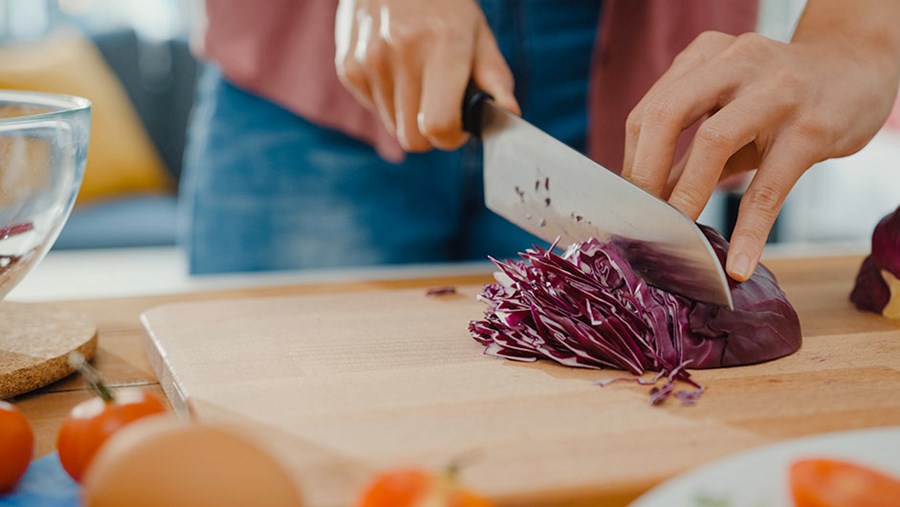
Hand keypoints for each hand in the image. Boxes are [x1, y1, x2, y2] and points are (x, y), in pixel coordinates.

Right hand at [335, 0, 518, 151]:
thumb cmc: (443, 4)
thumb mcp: (477, 32)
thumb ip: (495, 77)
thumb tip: (509, 113)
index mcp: (443, 45)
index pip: (438, 126)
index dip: (451, 137)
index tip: (459, 126)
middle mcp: (402, 52)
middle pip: (412, 138)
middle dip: (430, 133)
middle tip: (440, 107)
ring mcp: (370, 59)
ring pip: (392, 126)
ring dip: (408, 113)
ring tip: (417, 78)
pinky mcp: (348, 65)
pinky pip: (373, 108)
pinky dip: (387, 98)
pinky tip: (395, 68)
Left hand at [622, 0, 899, 281]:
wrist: (859, 69)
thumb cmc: (781, 97)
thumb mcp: (729, 110)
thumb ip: (688, 151)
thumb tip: (647, 201)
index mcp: (707, 56)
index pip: (651, 110)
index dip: (633, 160)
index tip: (628, 204)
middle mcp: (737, 62)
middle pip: (668, 114)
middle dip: (644, 172)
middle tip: (639, 219)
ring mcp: (777, 91)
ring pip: (715, 141)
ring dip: (687, 195)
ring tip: (676, 236)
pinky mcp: (813, 127)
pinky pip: (771, 185)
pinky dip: (751, 229)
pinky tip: (740, 262)